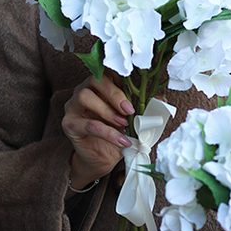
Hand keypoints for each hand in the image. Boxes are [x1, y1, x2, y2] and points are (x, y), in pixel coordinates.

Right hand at [62, 74, 134, 189]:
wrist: (103, 159)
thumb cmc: (117, 134)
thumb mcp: (133, 119)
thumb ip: (144, 108)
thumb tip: (161, 100)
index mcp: (100, 85)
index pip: (107, 71)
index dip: (121, 76)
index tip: (137, 89)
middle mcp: (83, 91)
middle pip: (94, 79)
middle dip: (114, 93)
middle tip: (129, 110)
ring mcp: (73, 106)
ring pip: (85, 97)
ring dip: (108, 110)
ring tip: (124, 124)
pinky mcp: (69, 124)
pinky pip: (88, 124)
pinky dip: (108, 132)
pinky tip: (122, 141)